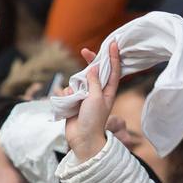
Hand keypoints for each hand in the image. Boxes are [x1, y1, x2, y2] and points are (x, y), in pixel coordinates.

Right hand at [64, 43, 122, 159]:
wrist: (82, 139)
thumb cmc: (93, 120)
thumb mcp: (96, 98)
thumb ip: (94, 81)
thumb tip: (94, 68)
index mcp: (108, 92)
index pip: (113, 71)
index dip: (113, 57)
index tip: (113, 43)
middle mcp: (98, 93)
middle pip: (96, 72)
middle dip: (91, 62)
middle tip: (85, 51)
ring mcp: (86, 97)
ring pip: (80, 80)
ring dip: (76, 84)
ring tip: (76, 96)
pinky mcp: (75, 102)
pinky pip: (70, 90)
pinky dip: (68, 93)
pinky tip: (69, 101)